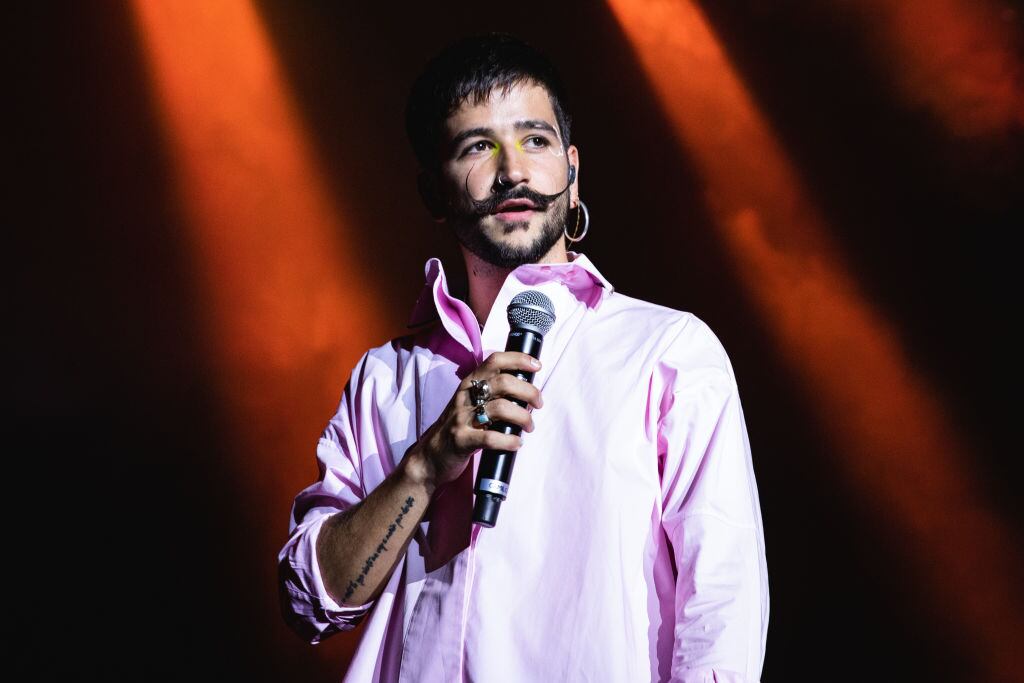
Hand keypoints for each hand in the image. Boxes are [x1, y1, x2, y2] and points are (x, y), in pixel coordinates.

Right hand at [411, 352, 543, 490]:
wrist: (429, 457)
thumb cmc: (458, 428)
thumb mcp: (470, 403)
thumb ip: (492, 394)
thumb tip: (528, 392)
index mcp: (469, 384)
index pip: (494, 361)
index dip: (518, 359)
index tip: (536, 366)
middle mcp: (465, 397)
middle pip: (503, 382)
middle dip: (528, 392)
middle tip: (538, 404)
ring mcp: (462, 418)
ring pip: (500, 408)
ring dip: (523, 417)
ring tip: (529, 426)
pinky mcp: (461, 440)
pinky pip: (490, 438)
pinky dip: (509, 441)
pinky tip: (516, 443)